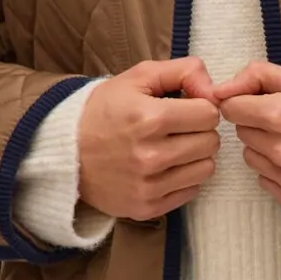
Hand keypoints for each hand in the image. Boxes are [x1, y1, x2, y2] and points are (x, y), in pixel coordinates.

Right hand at [78, 57, 221, 222]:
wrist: (65, 152)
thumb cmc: (104, 110)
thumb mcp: (138, 77)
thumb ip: (184, 71)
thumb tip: (215, 90)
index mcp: (149, 119)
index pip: (209, 114)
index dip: (200, 107)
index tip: (185, 108)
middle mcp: (150, 156)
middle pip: (210, 143)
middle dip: (199, 131)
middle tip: (178, 128)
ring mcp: (148, 186)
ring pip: (206, 169)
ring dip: (195, 156)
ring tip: (172, 147)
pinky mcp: (146, 208)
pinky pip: (191, 192)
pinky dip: (183, 178)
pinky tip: (164, 168)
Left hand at [208, 61, 280, 215]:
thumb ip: (258, 76)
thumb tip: (219, 89)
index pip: (232, 109)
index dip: (245, 102)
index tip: (262, 103)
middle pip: (242, 133)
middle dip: (258, 124)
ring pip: (252, 159)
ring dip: (266, 149)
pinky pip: (268, 182)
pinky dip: (279, 173)